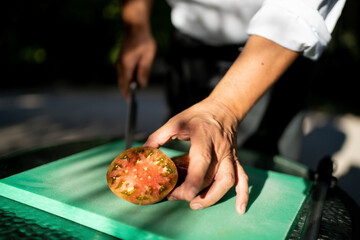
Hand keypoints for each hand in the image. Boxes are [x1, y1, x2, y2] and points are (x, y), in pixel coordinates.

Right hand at [116, 29, 155, 98]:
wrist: (135, 29)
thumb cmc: (144, 41)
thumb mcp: (148, 57)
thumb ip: (144, 71)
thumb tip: (141, 85)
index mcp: (126, 65)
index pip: (125, 84)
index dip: (127, 93)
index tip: (130, 101)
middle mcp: (120, 65)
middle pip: (122, 82)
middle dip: (127, 90)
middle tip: (133, 98)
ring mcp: (119, 62)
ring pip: (121, 78)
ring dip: (127, 84)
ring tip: (135, 88)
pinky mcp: (120, 60)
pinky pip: (122, 73)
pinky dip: (126, 78)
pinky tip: (133, 79)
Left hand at [144, 98, 248, 213]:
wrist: (222, 108)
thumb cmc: (197, 116)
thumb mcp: (175, 122)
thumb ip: (157, 137)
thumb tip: (142, 153)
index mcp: (203, 139)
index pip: (201, 165)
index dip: (189, 184)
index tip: (174, 192)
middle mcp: (219, 149)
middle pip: (214, 178)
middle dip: (197, 194)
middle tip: (179, 198)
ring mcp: (229, 156)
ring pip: (228, 181)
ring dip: (214, 197)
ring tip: (196, 204)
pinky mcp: (234, 160)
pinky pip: (242, 178)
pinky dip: (243, 194)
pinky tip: (239, 209)